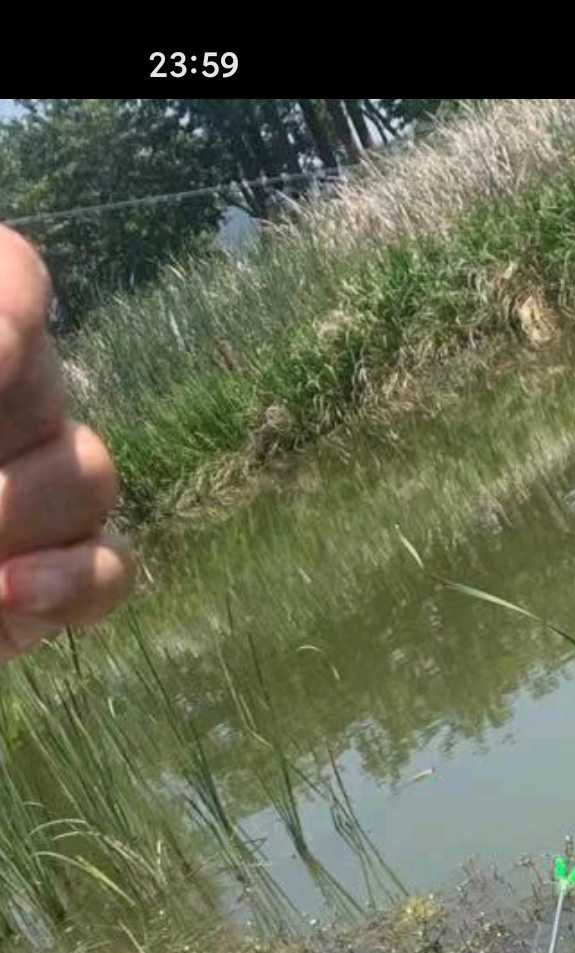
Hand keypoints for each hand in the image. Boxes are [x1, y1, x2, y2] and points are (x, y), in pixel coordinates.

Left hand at [0, 226, 131, 662]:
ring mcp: (29, 489)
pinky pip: (107, 568)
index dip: (10, 311)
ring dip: (19, 511)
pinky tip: (4, 596)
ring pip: (87, 474)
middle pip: (48, 382)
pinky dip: (68, 584)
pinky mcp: (52, 579)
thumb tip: (2, 362)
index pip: (11, 278)